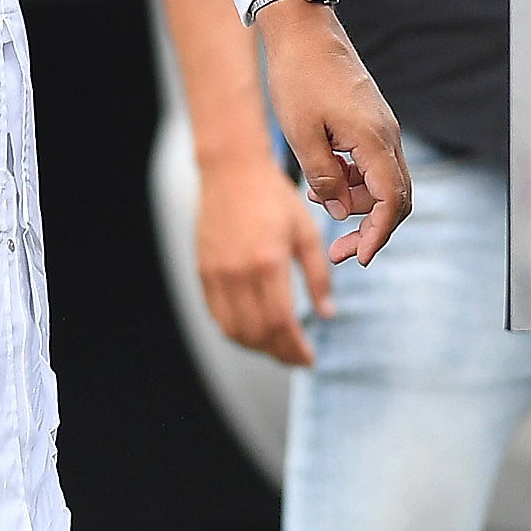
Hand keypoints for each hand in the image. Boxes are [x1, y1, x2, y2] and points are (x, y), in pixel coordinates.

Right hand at [194, 155, 333, 365]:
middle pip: (256, 334)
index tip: (309, 359)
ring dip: (257, 347)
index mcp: (267, 263)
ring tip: (277, 347)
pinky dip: (235, 331)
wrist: (231, 172)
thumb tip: (327, 313)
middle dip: (279, 354)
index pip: (280, 324)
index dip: (295, 349)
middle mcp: (238, 274)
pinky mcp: (203, 272)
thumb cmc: (272, 197)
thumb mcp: (306, 233)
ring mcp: (216, 275)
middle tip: (297, 357)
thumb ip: (318, 276)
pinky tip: (253, 330)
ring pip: (233, 330)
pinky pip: (217, 315)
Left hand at [253, 0, 410, 268]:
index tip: (359, 259)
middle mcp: (387, 135)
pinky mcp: (370, 121)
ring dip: (357, 201)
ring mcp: (382, 127)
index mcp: (374, 140)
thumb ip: (323, 178)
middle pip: (395, 197)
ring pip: (383, 181)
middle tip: (340, 251)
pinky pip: (372, 162)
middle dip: (371, 228)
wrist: (302, 30)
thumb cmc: (298, 77)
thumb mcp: (301, 136)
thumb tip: (340, 211)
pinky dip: (353, 179)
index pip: (391, 202)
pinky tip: (325, 180)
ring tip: (319, 201)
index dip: (378, 235)